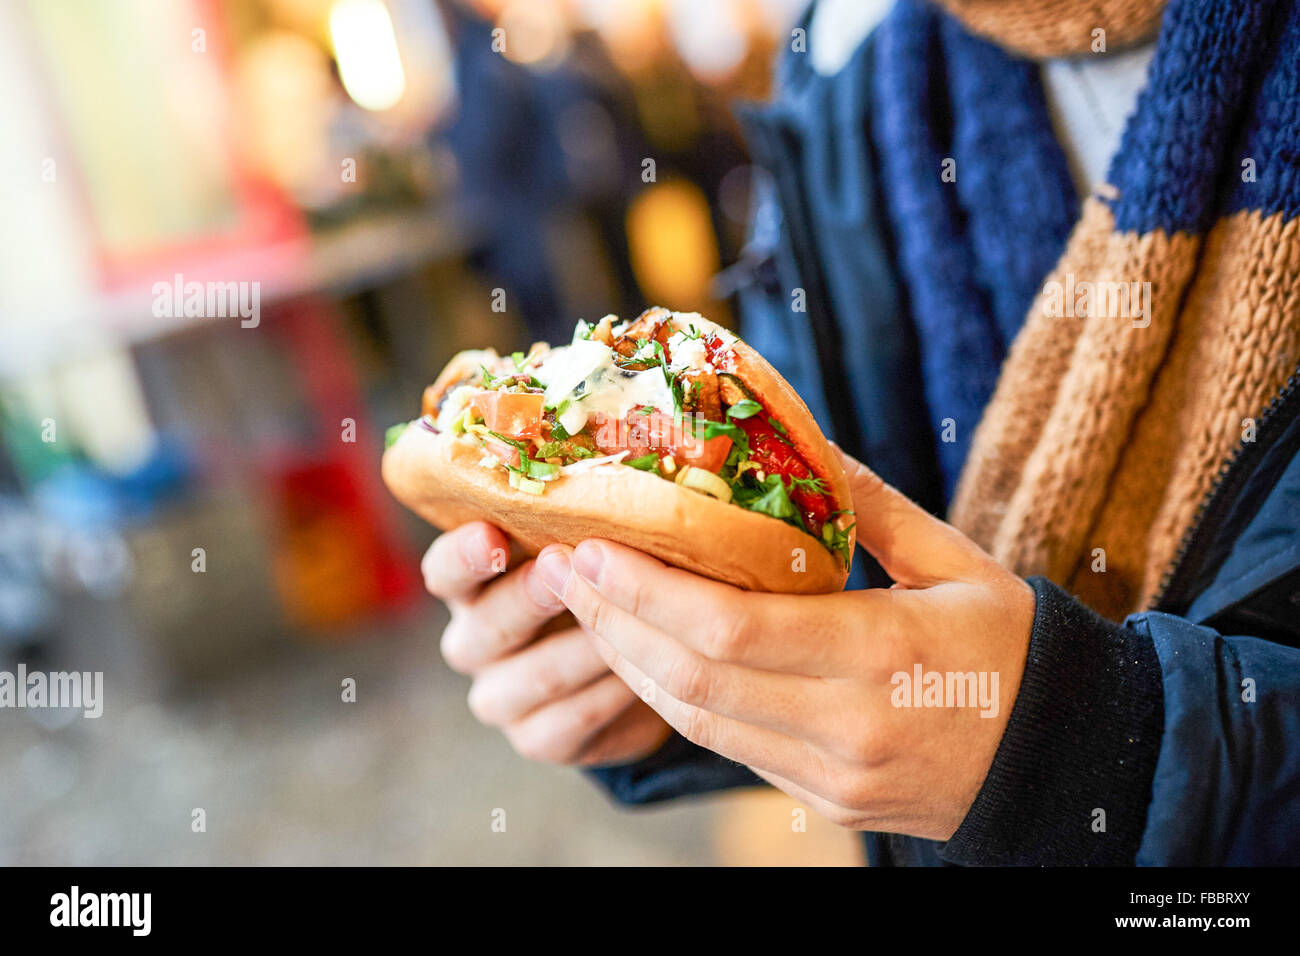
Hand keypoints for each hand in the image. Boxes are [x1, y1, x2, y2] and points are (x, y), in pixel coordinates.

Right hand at [423, 522, 670, 765]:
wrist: (633, 668)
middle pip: (487, 623)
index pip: (445, 570)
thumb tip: (608, 491)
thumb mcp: (584, 552)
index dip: (464, 555)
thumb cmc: (600, 585)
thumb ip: (577, 529)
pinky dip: (607, 697)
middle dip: (529, 598)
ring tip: (629, 624)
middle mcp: (473, 641)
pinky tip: (640, 677)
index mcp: (472, 586)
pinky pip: (569, 720)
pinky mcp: (536, 738)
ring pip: (534, 676)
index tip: (492, 536)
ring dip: (583, 649)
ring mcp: (500, 696)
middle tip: (561, 573)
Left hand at [532, 451, 1034, 838]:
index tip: (592, 547)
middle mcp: (844, 725)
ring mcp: (829, 773)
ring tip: (589, 606)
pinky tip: (646, 654)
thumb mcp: (958, 564)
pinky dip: (675, 697)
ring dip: (630, 662)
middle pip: (692, 678)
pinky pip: (726, 746)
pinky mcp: (821, 799)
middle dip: (614, 621)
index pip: (730, 629)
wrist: (1060, 761)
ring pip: (696, 720)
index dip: (647, 591)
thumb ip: (874, 507)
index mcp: (881, 654)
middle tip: (565, 568)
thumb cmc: (1013, 649)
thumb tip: (805, 443)